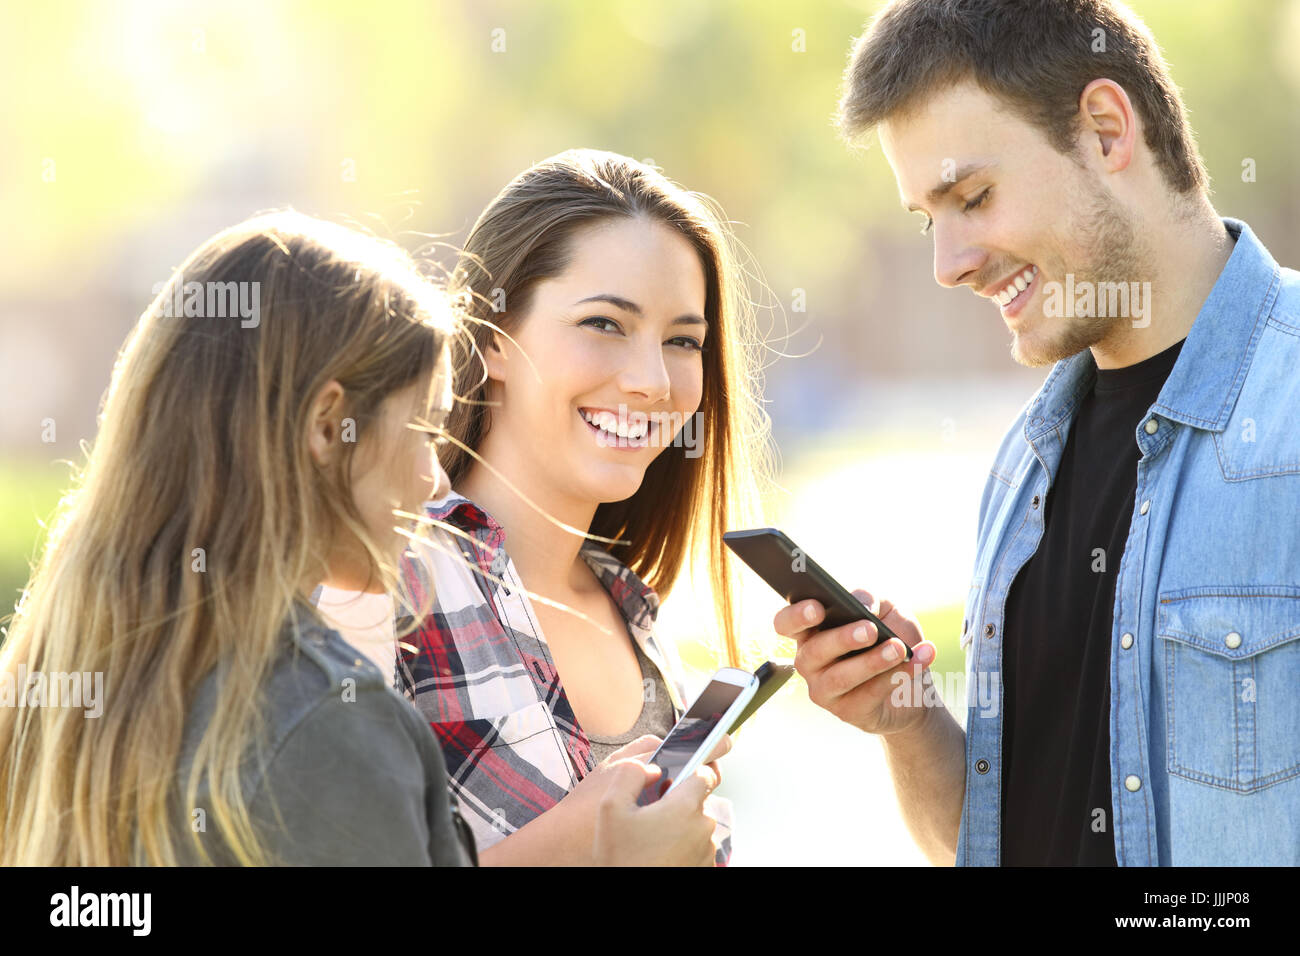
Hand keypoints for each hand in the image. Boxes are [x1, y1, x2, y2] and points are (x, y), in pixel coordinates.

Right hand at [593, 759, 718, 865]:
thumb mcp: (611, 807)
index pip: (704, 773)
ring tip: (652, 842)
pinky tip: (660, 857)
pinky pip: (697, 850)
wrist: (629, 901)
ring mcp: (706, 851)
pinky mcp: (704, 869)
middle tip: (651, 817)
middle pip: (698, 802)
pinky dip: (683, 850)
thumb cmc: (621, 859)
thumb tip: (651, 768)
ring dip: (681, 829)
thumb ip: (630, 774)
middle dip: (678, 805)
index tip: (672, 783)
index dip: (688, 772)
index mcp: (685, 806)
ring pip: (697, 827)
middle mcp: (703, 827)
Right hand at [774, 589, 937, 736]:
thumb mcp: (885, 609)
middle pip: (813, 651)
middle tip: (870, 629)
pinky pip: (868, 695)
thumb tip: (861, 605)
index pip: (786, 623)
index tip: (818, 608)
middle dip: (842, 639)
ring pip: (839, 677)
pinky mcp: (846, 711)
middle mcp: (809, 661)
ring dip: (872, 661)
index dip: (796, 616)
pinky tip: (916, 661)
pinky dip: (896, 676)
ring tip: (899, 648)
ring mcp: (824, 689)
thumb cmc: (891, 636)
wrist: (914, 682)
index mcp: (811, 631)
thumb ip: (870, 599)